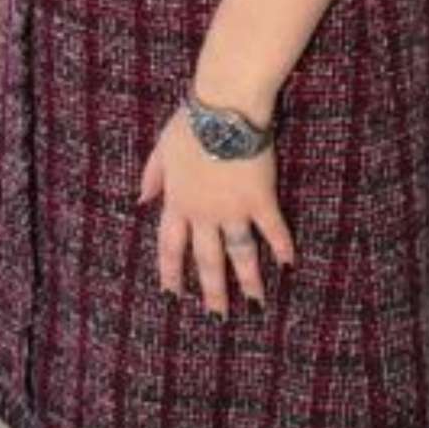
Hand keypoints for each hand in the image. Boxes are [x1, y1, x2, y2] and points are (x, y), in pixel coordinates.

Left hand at [138, 104, 295, 316]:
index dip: (171, 273)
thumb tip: (140, 201)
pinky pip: (272, 229)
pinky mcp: (260, 199)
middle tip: (217, 317)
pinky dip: (281, 246)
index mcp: (178, 202)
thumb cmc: (190, 123)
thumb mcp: (161, 149)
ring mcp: (233, 209)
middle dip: (212, 291)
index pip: (170, 246)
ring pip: (239, 253)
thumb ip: (152, 177)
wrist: (223, 109)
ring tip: (256, 304)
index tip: (172, 296)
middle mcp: (204, 213)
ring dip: (248, 280)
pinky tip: (288, 265)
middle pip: (206, 260)